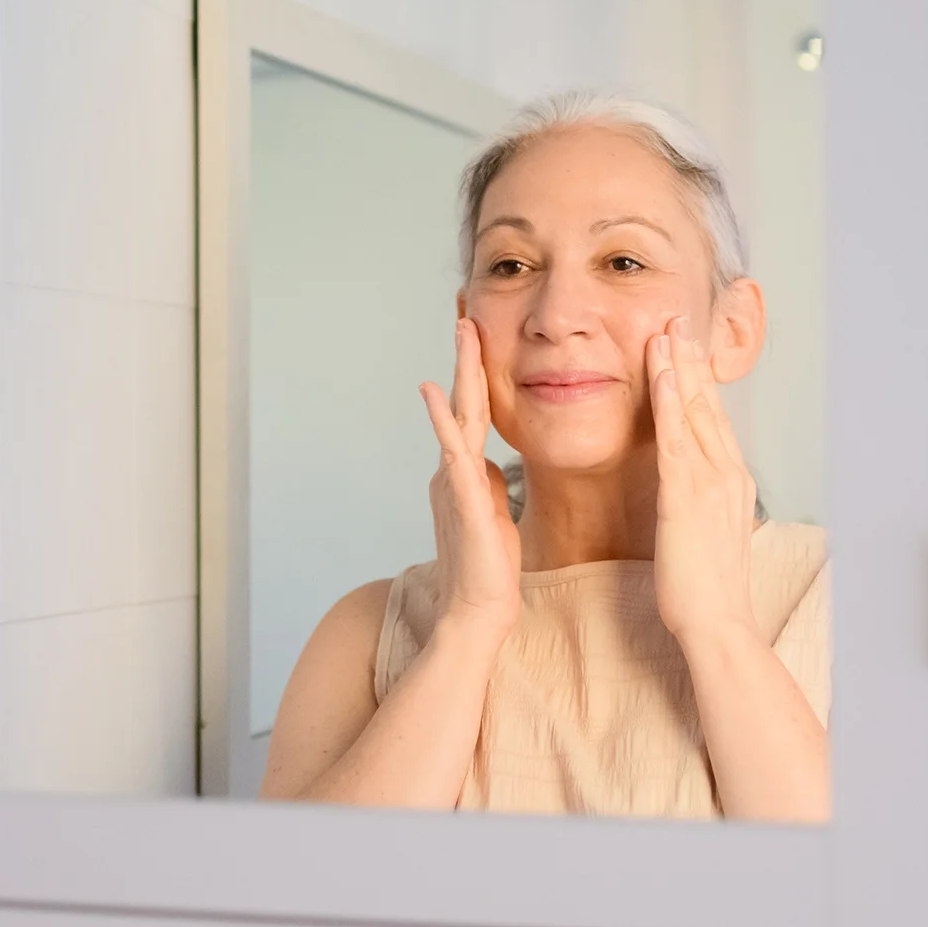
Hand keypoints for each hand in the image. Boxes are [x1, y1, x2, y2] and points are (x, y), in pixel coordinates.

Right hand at [418, 319, 522, 641]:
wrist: (477, 612)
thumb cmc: (490, 571)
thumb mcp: (496, 515)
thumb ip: (490, 485)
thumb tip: (491, 461)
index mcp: (466, 473)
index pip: (472, 414)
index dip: (476, 376)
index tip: (478, 338)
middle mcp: (455, 470)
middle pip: (463, 403)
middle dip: (466, 359)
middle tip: (467, 314)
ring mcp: (454, 480)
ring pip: (458, 414)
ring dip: (460, 371)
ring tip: (462, 331)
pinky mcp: (460, 496)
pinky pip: (451, 449)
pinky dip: (441, 417)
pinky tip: (432, 391)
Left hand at [647, 316, 759, 647]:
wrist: (717, 624)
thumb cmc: (706, 588)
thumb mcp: (706, 532)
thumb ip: (700, 502)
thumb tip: (688, 488)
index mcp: (732, 481)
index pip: (714, 418)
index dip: (700, 379)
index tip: (684, 346)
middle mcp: (728, 474)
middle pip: (708, 404)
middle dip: (691, 359)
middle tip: (676, 318)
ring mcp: (711, 483)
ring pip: (694, 412)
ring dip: (680, 368)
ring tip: (664, 329)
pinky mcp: (686, 497)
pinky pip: (677, 440)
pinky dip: (672, 402)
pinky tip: (662, 374)